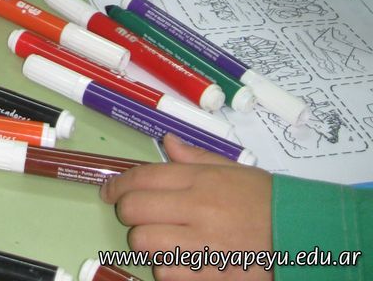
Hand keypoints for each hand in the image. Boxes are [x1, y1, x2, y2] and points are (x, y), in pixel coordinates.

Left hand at [100, 133, 273, 279]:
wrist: (301, 236)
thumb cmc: (266, 200)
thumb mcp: (233, 168)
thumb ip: (195, 158)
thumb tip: (167, 143)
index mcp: (201, 180)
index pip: (143, 178)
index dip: (118, 184)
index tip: (109, 191)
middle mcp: (196, 209)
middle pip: (135, 211)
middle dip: (129, 212)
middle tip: (137, 215)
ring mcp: (201, 246)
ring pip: (143, 243)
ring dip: (146, 242)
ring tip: (161, 238)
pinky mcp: (207, 276)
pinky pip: (165, 272)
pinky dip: (165, 267)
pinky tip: (178, 259)